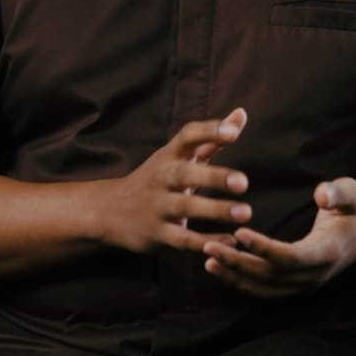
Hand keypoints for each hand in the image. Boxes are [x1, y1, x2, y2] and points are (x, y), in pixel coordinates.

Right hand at [100, 108, 252, 254]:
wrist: (110, 211)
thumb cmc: (159, 178)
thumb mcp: (179, 156)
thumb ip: (211, 138)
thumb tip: (242, 113)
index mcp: (169, 155)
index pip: (187, 136)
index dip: (209, 132)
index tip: (232, 132)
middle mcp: (161, 177)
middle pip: (185, 174)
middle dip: (213, 177)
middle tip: (243, 182)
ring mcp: (157, 206)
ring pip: (185, 207)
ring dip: (215, 210)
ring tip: (244, 213)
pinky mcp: (157, 234)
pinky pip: (182, 239)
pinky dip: (205, 241)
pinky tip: (230, 241)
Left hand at [202, 177, 355, 297]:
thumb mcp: (352, 192)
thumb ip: (337, 193)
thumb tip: (321, 194)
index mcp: (327, 252)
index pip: (290, 257)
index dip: (263, 248)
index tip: (239, 232)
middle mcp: (315, 275)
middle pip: (270, 276)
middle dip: (237, 263)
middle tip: (208, 246)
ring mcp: (305, 284)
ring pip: (264, 288)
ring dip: (235, 276)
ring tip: (207, 258)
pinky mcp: (296, 284)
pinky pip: (265, 288)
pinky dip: (241, 280)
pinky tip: (220, 266)